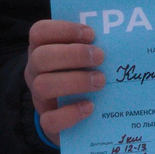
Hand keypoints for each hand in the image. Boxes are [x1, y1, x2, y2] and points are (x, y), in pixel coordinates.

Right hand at [26, 19, 104, 141]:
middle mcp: (35, 72)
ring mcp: (39, 98)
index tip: (91, 34)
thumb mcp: (83, 58)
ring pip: (42, 86)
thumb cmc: (84, 75)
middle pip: (41, 57)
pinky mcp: (47, 124)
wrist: (78, 119)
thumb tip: (118, 36)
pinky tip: (90, 107)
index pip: (39, 32)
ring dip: (75, 81)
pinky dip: (71, 113)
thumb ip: (93, 45)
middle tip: (100, 57)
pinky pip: (50, 120)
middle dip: (73, 55)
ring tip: (100, 81)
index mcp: (41, 50)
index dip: (63, 29)